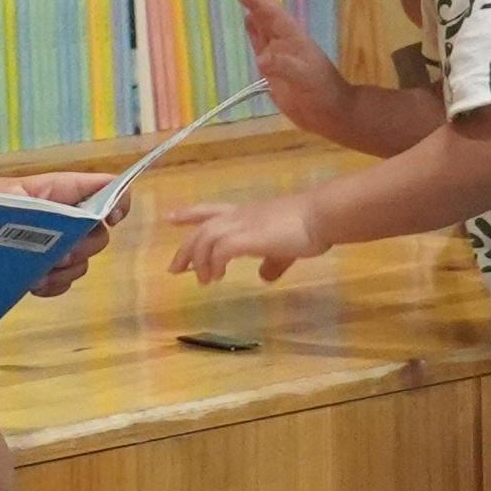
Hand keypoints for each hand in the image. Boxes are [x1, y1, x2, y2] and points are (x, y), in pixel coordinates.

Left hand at [0, 175, 122, 298]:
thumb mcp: (1, 197)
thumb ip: (24, 201)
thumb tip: (39, 208)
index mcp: (61, 192)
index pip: (106, 188)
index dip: (119, 201)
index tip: (112, 218)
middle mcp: (66, 218)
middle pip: (98, 234)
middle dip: (83, 247)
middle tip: (60, 254)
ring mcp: (58, 244)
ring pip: (83, 261)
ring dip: (66, 270)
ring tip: (39, 272)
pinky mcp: (46, 266)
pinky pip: (65, 281)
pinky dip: (55, 285)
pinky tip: (35, 284)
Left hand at [168, 192, 327, 283]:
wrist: (321, 215)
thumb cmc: (307, 225)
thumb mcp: (284, 245)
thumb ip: (272, 260)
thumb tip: (265, 276)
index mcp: (246, 214)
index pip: (210, 210)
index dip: (188, 214)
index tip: (169, 217)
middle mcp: (240, 217)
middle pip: (202, 229)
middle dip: (185, 249)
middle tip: (174, 269)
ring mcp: (243, 225)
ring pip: (206, 238)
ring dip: (200, 260)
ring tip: (203, 280)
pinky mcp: (250, 237)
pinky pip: (221, 249)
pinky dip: (214, 262)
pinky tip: (218, 276)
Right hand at [238, 0, 348, 131]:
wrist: (330, 114)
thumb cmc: (322, 93)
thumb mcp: (306, 79)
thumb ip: (284, 67)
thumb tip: (261, 59)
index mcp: (294, 40)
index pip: (273, 16)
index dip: (258, 3)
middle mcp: (285, 43)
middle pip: (267, 16)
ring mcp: (279, 55)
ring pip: (263, 27)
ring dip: (252, 11)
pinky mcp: (272, 70)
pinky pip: (260, 45)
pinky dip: (253, 33)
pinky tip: (248, 24)